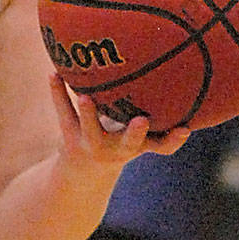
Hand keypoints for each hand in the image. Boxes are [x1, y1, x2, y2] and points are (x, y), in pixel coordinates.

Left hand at [50, 77, 190, 162]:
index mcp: (138, 145)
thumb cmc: (122, 141)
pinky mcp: (70, 134)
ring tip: (84, 97)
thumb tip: (182, 67)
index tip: (185, 129)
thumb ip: (158, 114)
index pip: (161, 146)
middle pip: (128, 144)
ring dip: (89, 113)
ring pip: (90, 129)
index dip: (173, 140)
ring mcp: (92, 142)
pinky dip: (58, 92)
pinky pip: (63, 111)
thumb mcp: (140, 133)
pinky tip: (53, 73)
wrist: (83, 172)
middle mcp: (117, 148)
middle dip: (135, 134)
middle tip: (142, 120)